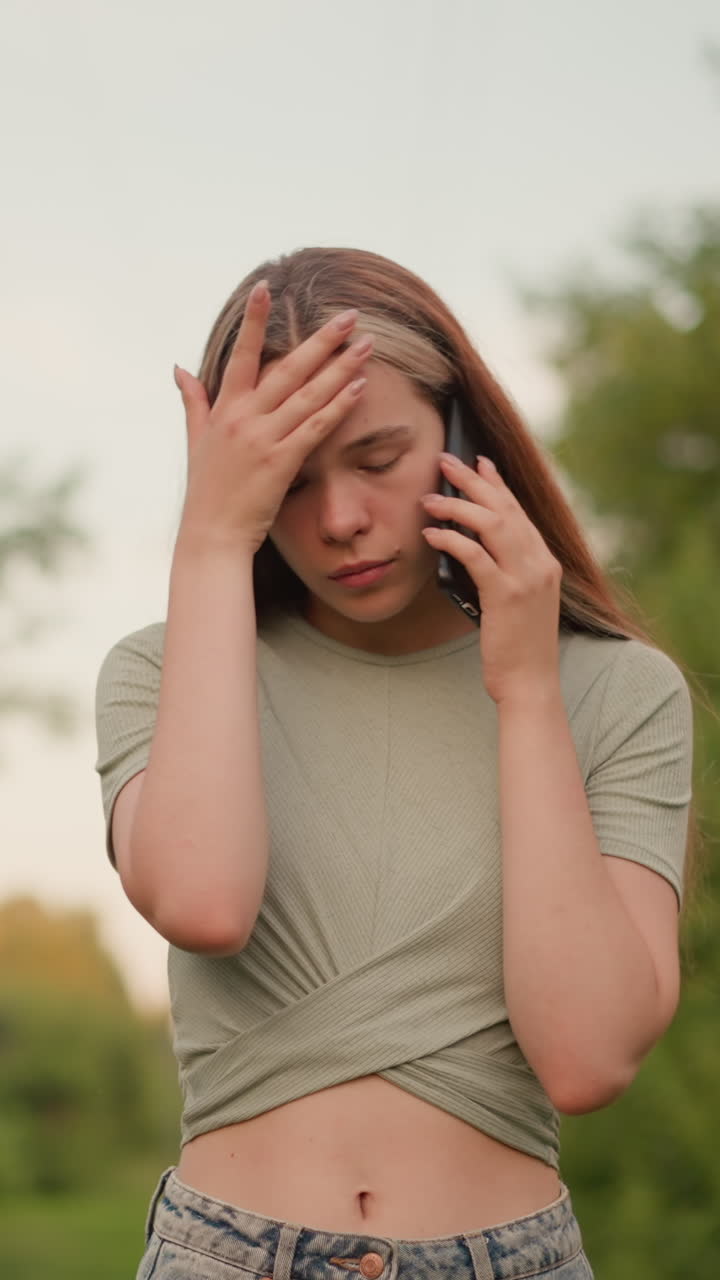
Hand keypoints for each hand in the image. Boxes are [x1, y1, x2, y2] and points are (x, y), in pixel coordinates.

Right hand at [173, 282, 372, 553]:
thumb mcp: (196, 441)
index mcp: (223, 409)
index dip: (255, 321)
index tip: (266, 288)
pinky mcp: (281, 462)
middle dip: (322, 340)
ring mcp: (263, 439)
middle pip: (288, 368)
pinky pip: (316, 427)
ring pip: (308, 394)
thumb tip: (179, 368)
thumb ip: (193, 401)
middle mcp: (243, 418)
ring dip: (340, 366)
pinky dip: (338, 405)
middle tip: (349, 315)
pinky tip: (358, 385)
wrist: (211, 534)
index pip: (241, 355)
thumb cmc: (206, 491)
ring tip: (366, 344)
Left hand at [420, 455, 562, 704]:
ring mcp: (526, 578)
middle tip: (445, 461)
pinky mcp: (506, 595)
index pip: (519, 512)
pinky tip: (431, 534)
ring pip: (492, 524)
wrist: (531, 683)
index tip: (479, 462)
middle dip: (473, 481)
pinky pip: (475, 555)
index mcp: (545, 563)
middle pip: (504, 508)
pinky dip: (451, 539)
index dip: (497, 484)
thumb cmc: (518, 648)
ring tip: (429, 497)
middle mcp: (540, 563)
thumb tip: (471, 549)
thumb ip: (505, 573)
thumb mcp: (519, 603)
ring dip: (457, 505)